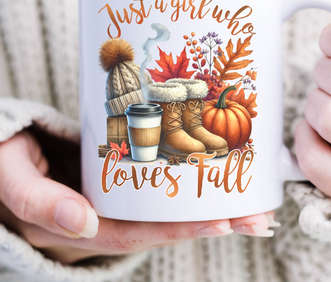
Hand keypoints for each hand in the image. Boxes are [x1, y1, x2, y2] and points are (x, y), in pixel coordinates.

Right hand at [0, 131, 276, 263]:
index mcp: (78, 227)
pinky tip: (214, 180)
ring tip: (250, 204)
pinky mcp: (119, 178)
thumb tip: (84, 222)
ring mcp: (113, 199)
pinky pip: (155, 187)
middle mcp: (102, 219)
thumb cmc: (5, 161)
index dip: (177, 231)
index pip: (135, 234)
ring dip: (206, 207)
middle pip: (160, 226)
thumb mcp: (12, 178)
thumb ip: (38, 201)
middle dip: (208, 223)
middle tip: (256, 218)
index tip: (220, 222)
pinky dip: (185, 187)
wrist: (5, 147)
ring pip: (163, 209)